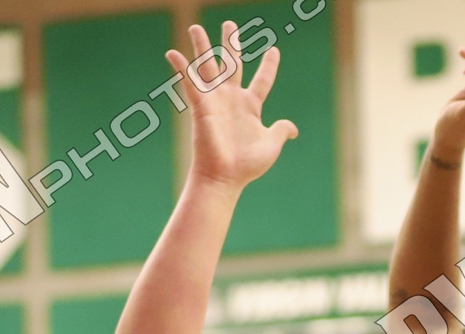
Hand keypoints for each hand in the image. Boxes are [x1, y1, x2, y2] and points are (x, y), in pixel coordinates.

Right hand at [166, 23, 298, 190]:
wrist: (225, 178)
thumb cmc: (247, 166)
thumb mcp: (271, 145)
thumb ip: (280, 131)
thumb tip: (293, 129)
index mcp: (251, 106)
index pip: (262, 80)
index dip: (269, 65)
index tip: (274, 49)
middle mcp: (232, 99)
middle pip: (232, 64)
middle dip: (231, 43)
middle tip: (230, 24)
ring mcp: (216, 101)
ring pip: (209, 67)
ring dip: (202, 46)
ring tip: (196, 27)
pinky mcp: (202, 107)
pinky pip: (190, 83)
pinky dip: (181, 68)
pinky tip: (172, 53)